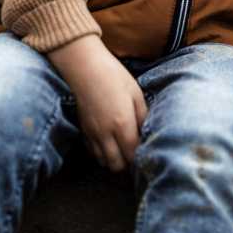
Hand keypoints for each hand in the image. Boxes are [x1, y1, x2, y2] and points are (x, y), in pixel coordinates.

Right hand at [49, 34, 147, 170]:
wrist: (85, 68)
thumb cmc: (114, 77)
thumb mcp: (136, 94)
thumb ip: (143, 116)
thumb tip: (148, 132)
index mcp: (122, 124)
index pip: (133, 154)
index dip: (141, 156)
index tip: (147, 150)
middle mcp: (106, 134)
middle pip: (117, 165)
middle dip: (128, 162)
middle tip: (135, 151)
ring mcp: (92, 134)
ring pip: (103, 162)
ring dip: (114, 159)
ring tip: (122, 148)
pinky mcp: (83, 130)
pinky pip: (93, 152)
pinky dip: (102, 153)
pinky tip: (109, 142)